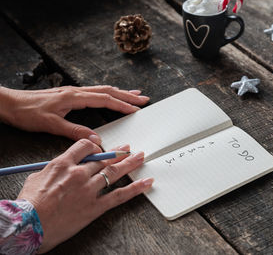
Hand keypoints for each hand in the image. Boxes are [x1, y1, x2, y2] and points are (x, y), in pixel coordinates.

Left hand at [0, 85, 148, 143]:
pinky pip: (94, 92)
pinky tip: (110, 96)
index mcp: (74, 97)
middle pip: (108, 91)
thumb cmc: (27, 113)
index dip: (122, 105)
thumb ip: (75, 131)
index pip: (105, 100)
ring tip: (134, 94)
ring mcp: (73, 91)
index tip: (136, 109)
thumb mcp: (51, 125)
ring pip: (102, 89)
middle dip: (128, 95)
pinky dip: (108, 94)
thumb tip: (96, 139)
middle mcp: (76, 91)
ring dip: (120, 92)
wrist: (9, 103)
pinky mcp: (69, 94)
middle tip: (144, 99)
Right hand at [17, 139, 153, 252]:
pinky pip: (119, 195)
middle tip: (128, 149)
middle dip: (118, 153)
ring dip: (130, 164)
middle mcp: (79, 173)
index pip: (85, 146)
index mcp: (63, 164)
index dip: (96, 145)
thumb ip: (53, 169)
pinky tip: (146, 182)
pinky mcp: (95, 206)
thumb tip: (61, 168)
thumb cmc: (28, 204)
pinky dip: (135, 188)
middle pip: (103, 159)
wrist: (28, 225)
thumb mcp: (36, 178)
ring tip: (140, 157)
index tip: (102, 147)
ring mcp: (89, 189)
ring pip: (114, 172)